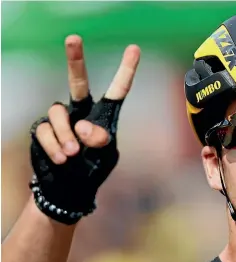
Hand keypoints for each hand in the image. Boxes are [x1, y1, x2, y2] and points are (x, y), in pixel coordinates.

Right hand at [29, 35, 140, 223]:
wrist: (69, 190)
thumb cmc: (92, 171)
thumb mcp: (104, 157)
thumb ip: (101, 141)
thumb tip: (83, 126)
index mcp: (103, 117)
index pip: (117, 91)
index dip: (126, 71)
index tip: (134, 49)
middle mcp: (81, 113)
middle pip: (78, 83)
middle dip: (75, 60)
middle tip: (74, 39)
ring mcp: (61, 121)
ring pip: (58, 112)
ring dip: (65, 134)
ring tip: (72, 154)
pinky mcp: (43, 130)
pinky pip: (45, 130)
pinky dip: (54, 145)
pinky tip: (62, 158)